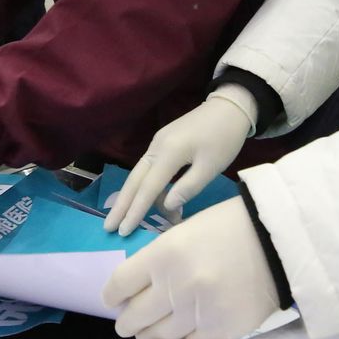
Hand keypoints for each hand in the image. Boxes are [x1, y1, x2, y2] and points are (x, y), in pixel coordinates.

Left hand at [101, 199, 279, 338]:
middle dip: (128, 322)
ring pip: (160, 336)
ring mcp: (198, 312)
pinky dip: (188, 337)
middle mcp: (176, 286)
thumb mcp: (185, 231)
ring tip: (152, 332)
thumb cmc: (231, 228)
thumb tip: (140, 287)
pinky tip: (189, 329)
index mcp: (163, 255)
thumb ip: (160, 259)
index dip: (112, 295)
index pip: (119, 284)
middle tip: (128, 323)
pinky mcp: (220, 330)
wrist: (279, 242)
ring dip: (153, 334)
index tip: (113, 300)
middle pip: (134, 317)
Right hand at [104, 96, 251, 233]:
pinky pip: (149, 168)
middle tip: (108, 228)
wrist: (230, 106)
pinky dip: (145, 186)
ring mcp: (158, 142)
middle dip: (121, 205)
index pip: (148, 188)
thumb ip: (188, 187)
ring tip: (124, 218)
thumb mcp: (211, 166)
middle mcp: (157, 146)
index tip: (122, 231)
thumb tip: (167, 206)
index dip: (135, 211)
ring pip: (139, 174)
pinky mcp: (163, 142)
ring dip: (131, 197)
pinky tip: (146, 199)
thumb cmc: (224, 138)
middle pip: (134, 180)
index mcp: (169, 152)